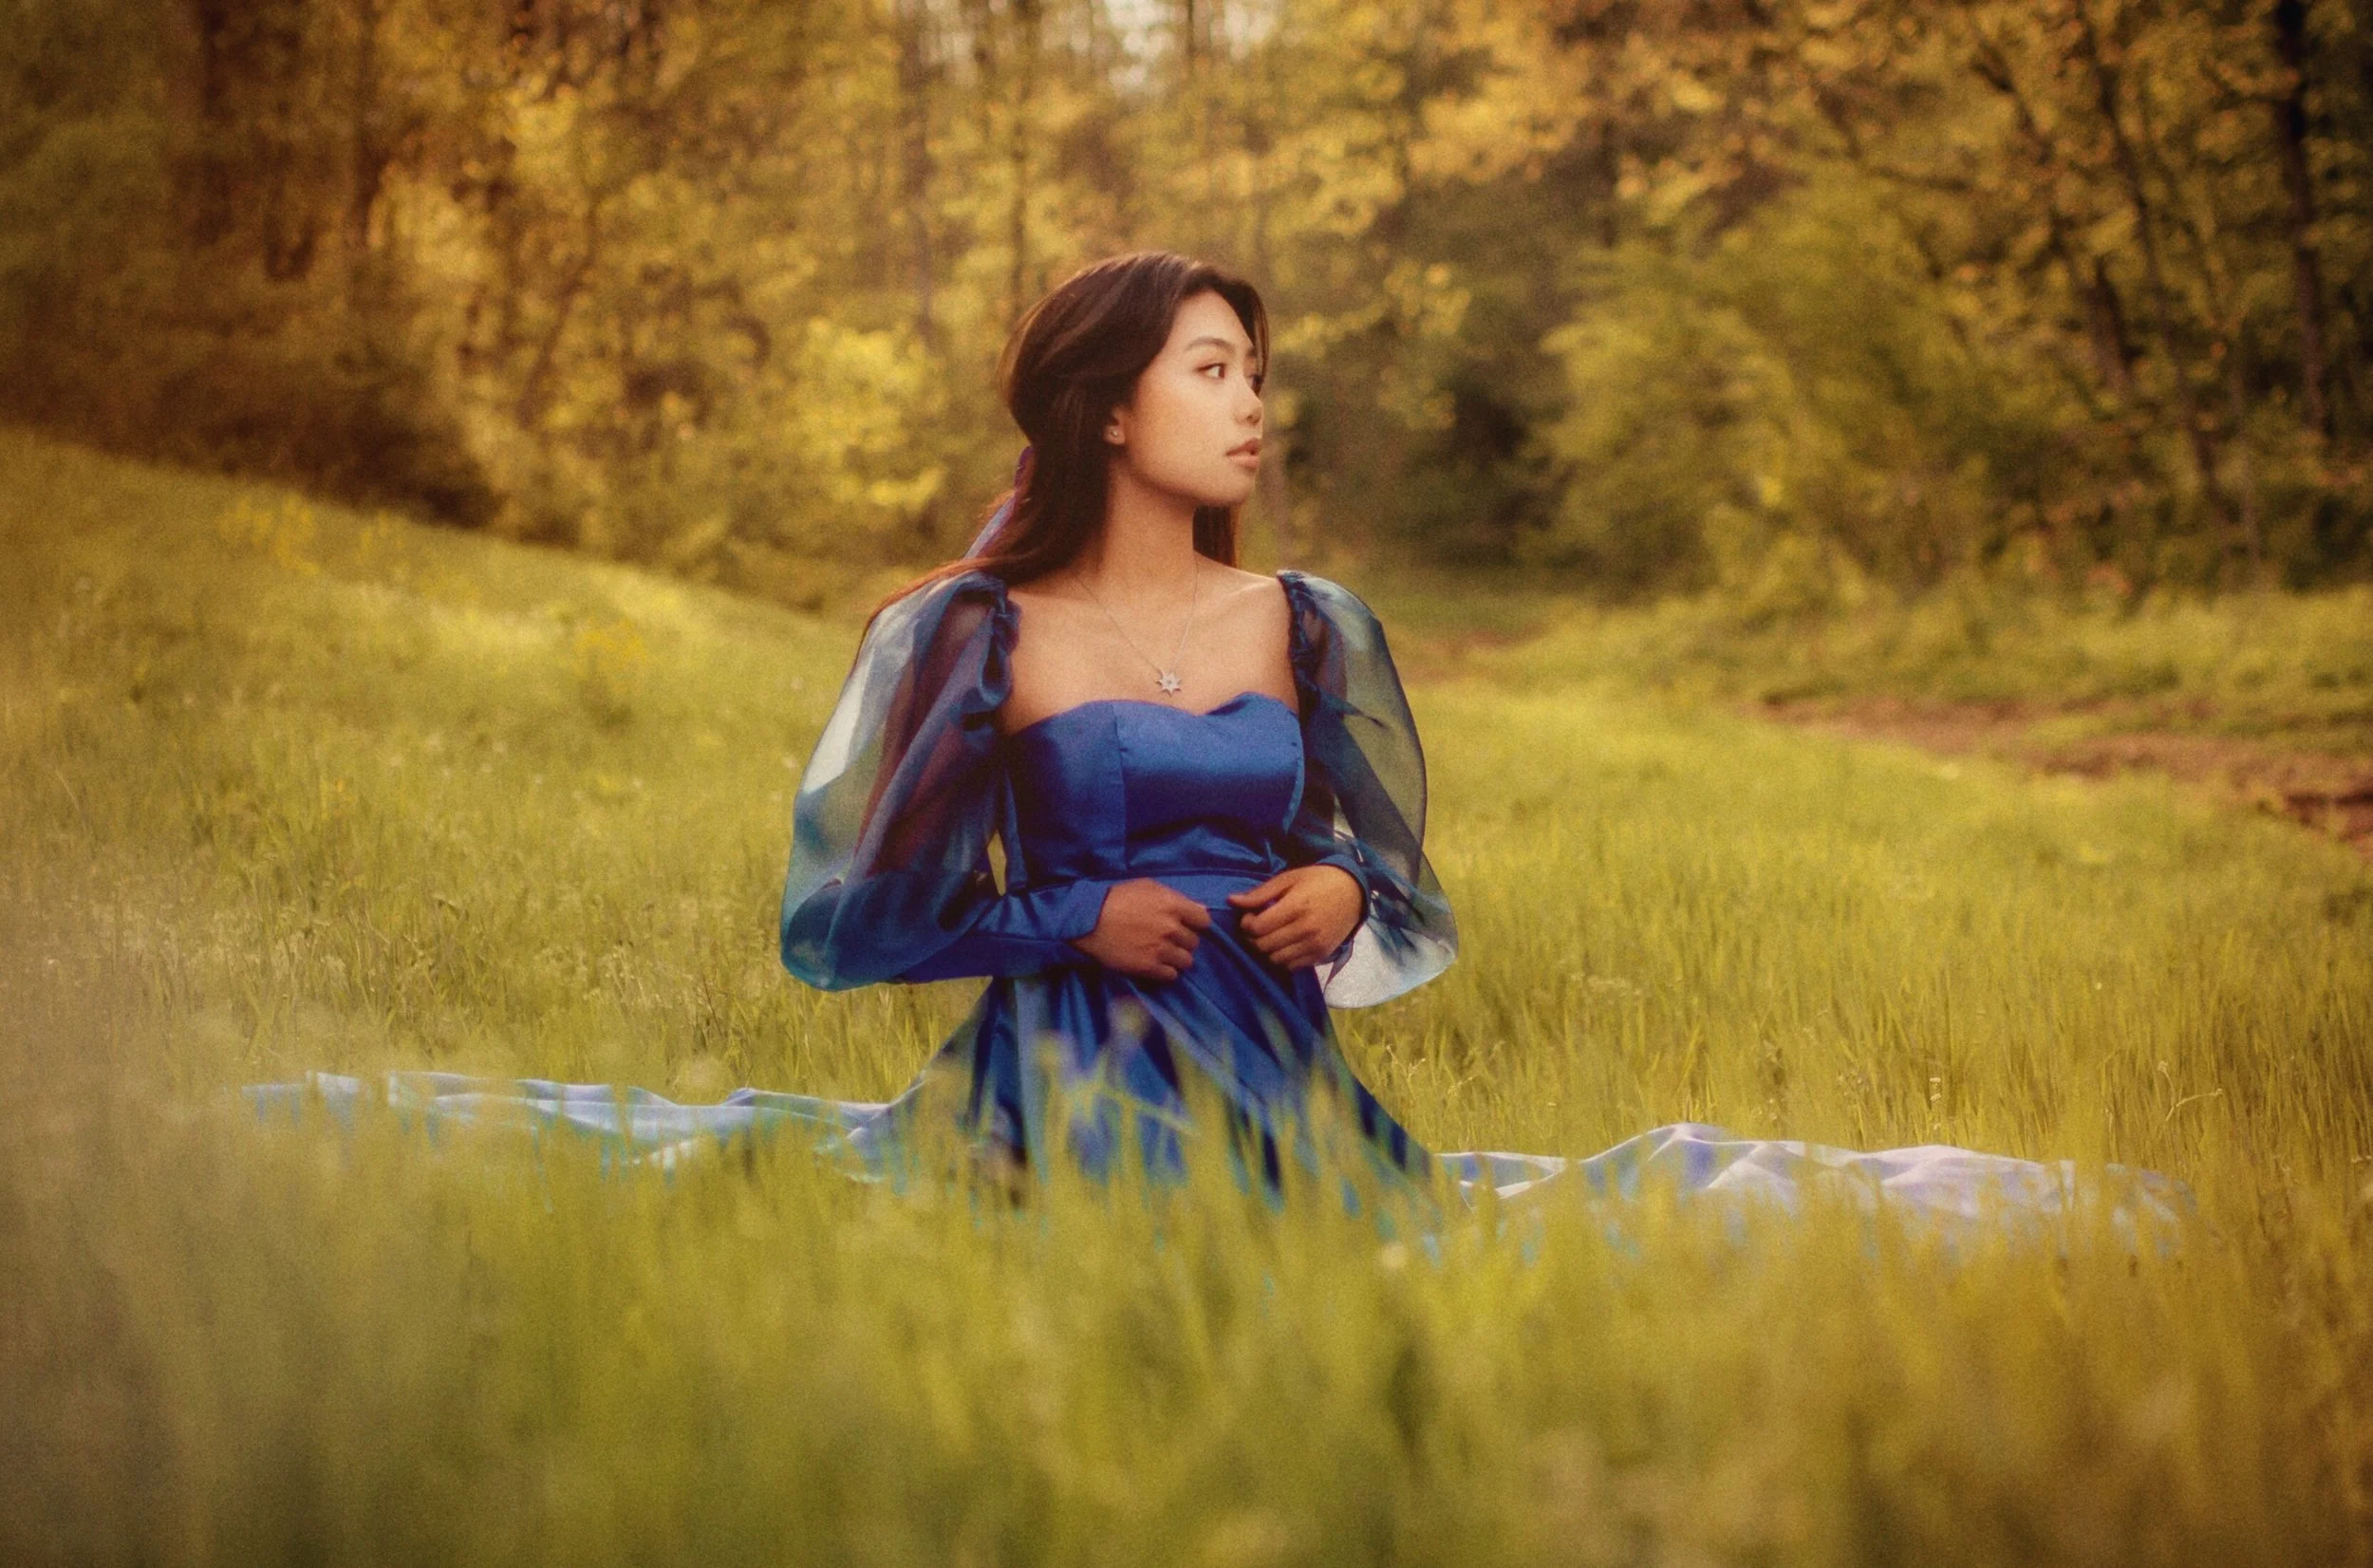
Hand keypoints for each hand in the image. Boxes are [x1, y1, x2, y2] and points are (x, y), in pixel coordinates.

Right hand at [1069, 878, 1211, 981]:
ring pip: (1186, 961)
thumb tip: (1200, 909)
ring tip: (1163, 954)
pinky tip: (1155, 964)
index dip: (1196, 924)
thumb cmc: (1115, 898)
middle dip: (1183, 941)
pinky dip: (1165, 971)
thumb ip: (1175, 897)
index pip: (1203, 920)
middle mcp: (1171, 928)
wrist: (1088, 920)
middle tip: (1169, 940)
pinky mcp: (1148, 967)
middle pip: (1194, 942)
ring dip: (1177, 958)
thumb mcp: (1147, 887)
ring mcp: (1161, 949)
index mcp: (1172, 905)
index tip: (1186, 925)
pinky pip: (1171, 975)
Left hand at [1228, 865, 1364, 970]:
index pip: (1257, 928)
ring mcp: (1314, 944)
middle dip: (1252, 938)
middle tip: (1257, 927)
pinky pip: (1291, 966)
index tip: (1250, 916)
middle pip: (1263, 946)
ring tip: (1270, 935)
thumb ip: (1260, 893)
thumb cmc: (1317, 881)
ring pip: (1275, 959)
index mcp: (1296, 907)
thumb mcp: (1288, 879)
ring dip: (1266, 950)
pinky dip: (1282, 958)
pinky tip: (1284, 943)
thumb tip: (1231, 900)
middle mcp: (1305, 929)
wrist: (1353, 892)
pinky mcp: (1321, 954)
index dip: (1246, 924)